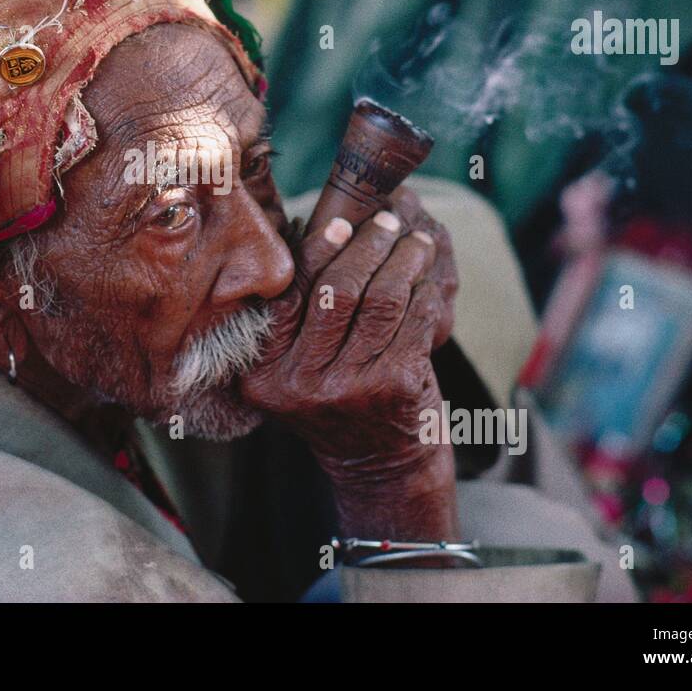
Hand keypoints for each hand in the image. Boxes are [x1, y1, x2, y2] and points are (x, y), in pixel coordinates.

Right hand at [240, 187, 459, 539]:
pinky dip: (424, 291)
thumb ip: (297, 318)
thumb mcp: (299, 370)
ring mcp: (348, 389)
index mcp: (264, 375)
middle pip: (334, 291)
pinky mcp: (395, 389)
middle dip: (366, 246)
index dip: (316, 251)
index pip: (288, 296)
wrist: (382, 468)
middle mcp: (299, 384)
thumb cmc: (340, 401)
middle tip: (386, 222)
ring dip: (402, 260)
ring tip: (414, 243)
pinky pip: (413, 319)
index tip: (341, 222)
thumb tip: (312, 229)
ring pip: (379, 299)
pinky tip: (428, 279)